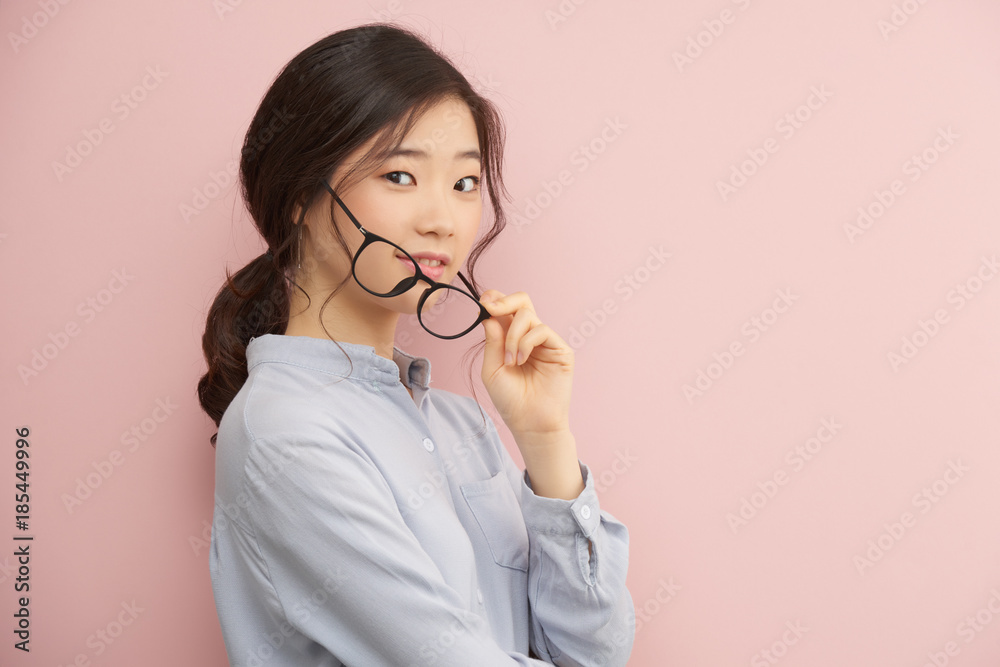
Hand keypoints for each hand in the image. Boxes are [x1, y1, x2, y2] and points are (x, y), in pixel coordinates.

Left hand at [478, 289, 573, 439]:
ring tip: (510, 361)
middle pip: (521, 301)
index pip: (506, 309)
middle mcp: (530, 336)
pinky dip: (526, 343)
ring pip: (528, 315)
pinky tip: (521, 361)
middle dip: (504, 300)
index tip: (482, 303)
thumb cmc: (510, 400)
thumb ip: (492, 341)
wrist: (529, 423)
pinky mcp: (560, 349)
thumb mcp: (492, 369)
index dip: (495, 299)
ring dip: (512, 335)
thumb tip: (489, 314)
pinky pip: (542, 330)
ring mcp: (546, 342)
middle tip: (490, 308)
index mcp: (512, 339)